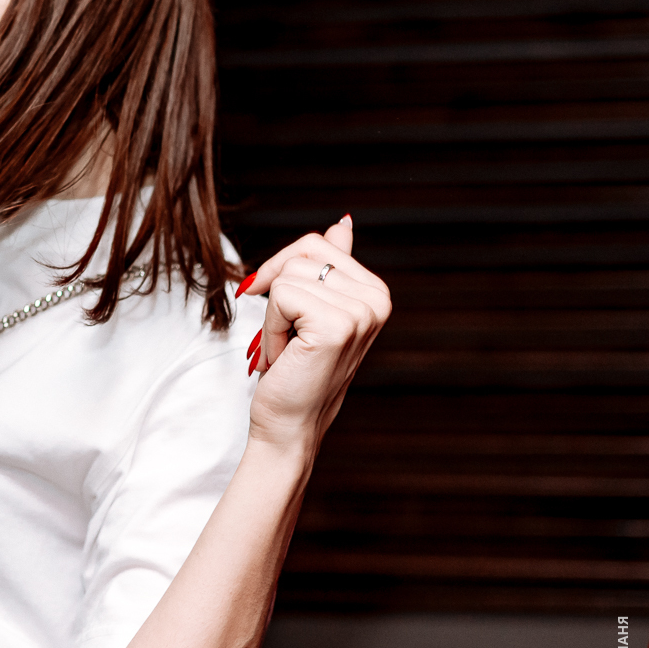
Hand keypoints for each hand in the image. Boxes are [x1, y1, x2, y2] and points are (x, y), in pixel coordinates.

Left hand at [242, 215, 391, 447]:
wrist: (289, 424)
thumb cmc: (296, 370)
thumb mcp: (313, 310)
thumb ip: (332, 266)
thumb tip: (343, 223)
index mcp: (375, 291)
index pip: (316, 243)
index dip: (282, 274)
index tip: (289, 317)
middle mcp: (378, 299)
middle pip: (302, 253)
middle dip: (277, 294)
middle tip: (288, 337)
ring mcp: (362, 312)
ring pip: (287, 276)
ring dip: (273, 317)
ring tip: (289, 350)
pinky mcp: (337, 326)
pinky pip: (280, 298)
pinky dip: (271, 329)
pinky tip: (286, 356)